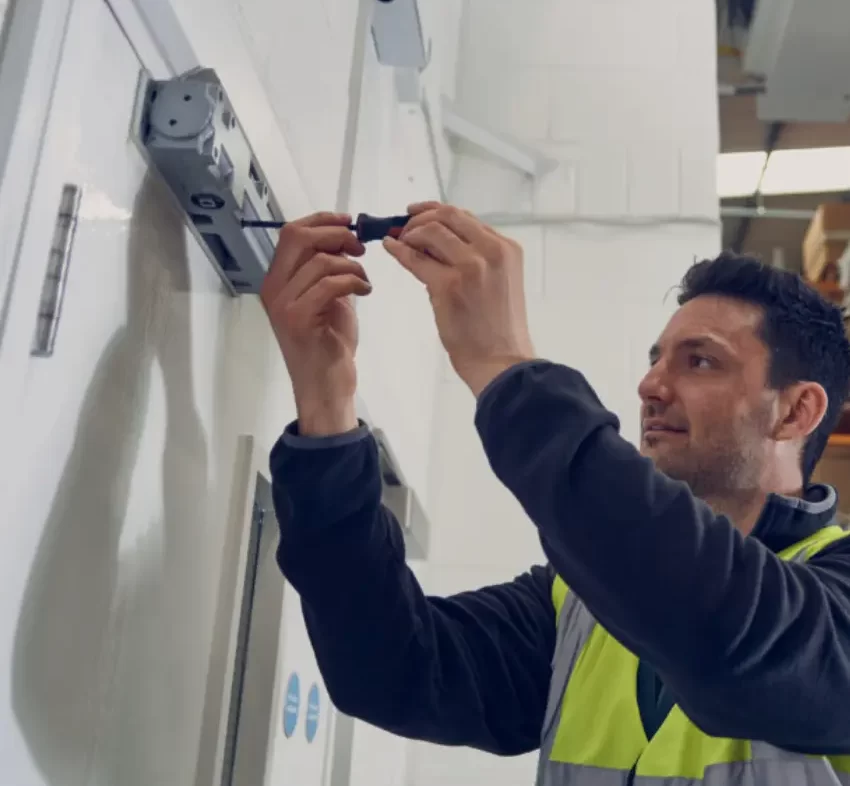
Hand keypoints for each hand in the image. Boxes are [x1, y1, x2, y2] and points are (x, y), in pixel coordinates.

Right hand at [260, 212, 369, 434]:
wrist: (326, 386)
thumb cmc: (329, 345)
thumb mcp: (329, 298)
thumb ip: (330, 269)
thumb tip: (347, 239)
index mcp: (277, 280)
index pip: (292, 232)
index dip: (322, 220)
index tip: (350, 221)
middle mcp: (273, 288)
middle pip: (298, 237)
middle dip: (335, 234)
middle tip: (360, 247)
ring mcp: (282, 303)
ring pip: (319, 261)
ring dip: (352, 264)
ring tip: (364, 280)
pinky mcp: (298, 318)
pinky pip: (329, 284)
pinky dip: (354, 281)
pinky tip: (365, 291)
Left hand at [383, 202, 534, 396]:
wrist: (501, 360)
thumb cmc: (497, 328)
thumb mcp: (495, 282)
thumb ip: (473, 258)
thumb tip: (431, 243)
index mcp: (507, 248)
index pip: (466, 217)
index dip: (436, 211)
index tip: (417, 214)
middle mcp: (492, 250)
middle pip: (448, 215)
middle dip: (420, 217)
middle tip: (402, 227)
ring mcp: (471, 266)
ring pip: (430, 231)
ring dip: (409, 233)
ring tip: (399, 242)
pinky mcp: (449, 284)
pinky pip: (416, 258)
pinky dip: (399, 250)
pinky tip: (390, 247)